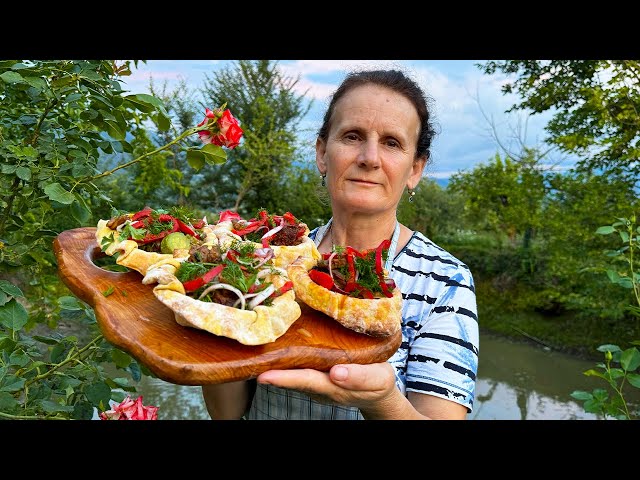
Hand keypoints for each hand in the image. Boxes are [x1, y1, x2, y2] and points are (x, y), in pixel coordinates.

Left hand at [256, 361, 399, 414]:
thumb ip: (359, 377)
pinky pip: (298, 364)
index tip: (265, 376)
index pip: (306, 381)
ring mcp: (316, 379)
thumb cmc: (378, 383)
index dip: (285, 379)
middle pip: (292, 377)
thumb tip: (336, 372)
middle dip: (272, 370)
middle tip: (250, 362)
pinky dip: (285, 356)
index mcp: (334, 387)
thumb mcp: (378, 379)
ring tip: (255, 349)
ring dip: (275, 363)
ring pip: (293, 370)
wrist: (378, 390)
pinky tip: (275, 344)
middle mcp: (319, 385)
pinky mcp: (316, 370)